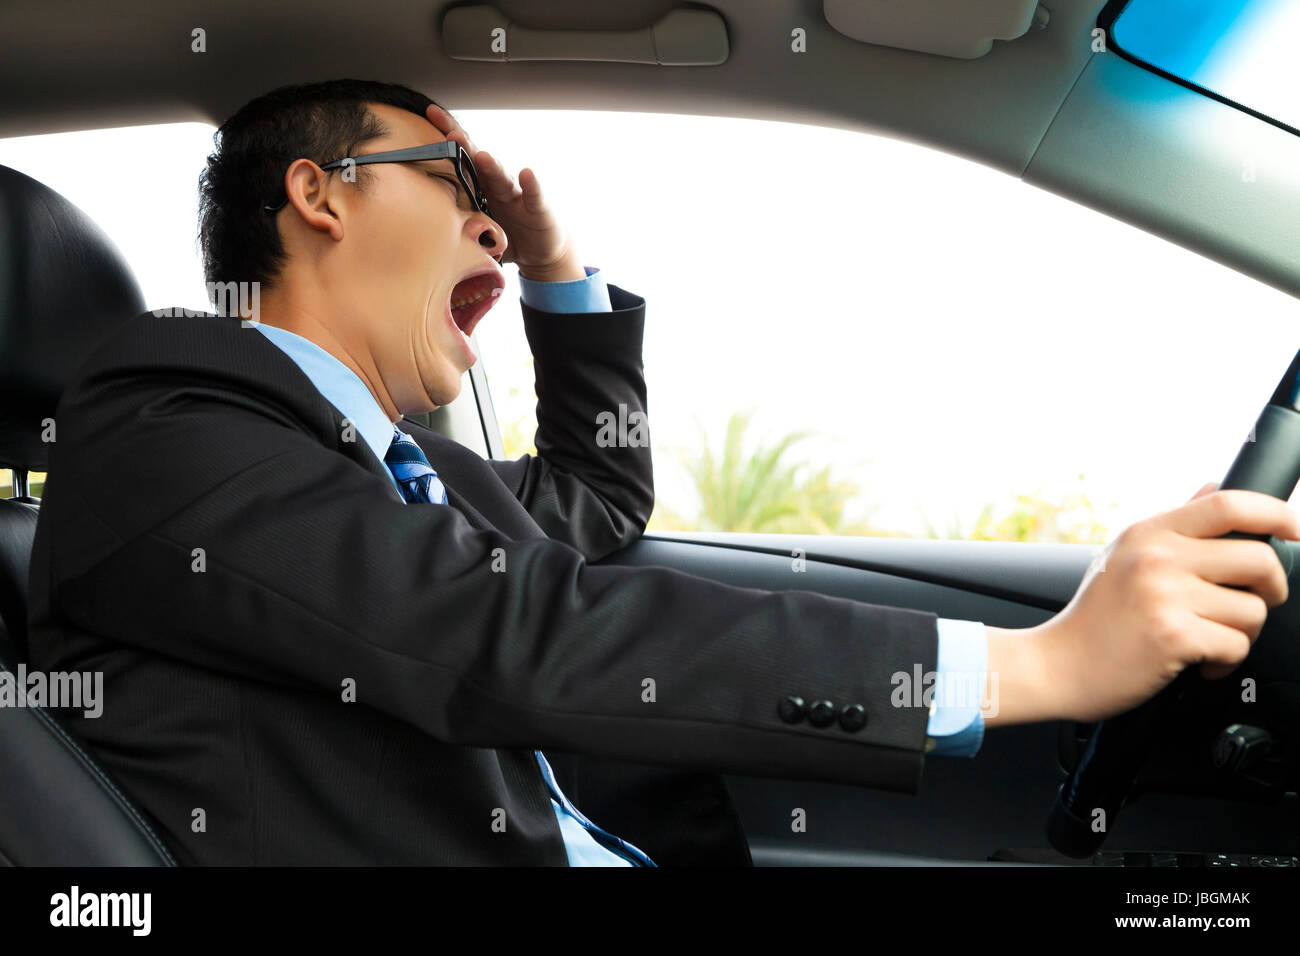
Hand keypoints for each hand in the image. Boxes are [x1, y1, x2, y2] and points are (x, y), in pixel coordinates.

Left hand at [425, 104, 582, 278]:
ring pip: (503, 178)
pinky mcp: (540, 210)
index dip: (447, 137)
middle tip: (452, 134)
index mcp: (479, 188)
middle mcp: (498, 185)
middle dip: (465, 146)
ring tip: (483, 157)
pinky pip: (534, 196)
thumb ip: (454, 228)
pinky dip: (531, 185)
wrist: (541, 253)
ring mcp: (519, 195)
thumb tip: (422, 228)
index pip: (461, 158)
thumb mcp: (475, 233)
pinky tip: (527, 174)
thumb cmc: (506, 238)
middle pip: (479, 161)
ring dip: (493, 167)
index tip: (431, 113)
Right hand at [1034, 481, 1298, 722]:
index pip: (1228, 504)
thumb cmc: (1091, 619)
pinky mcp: (1173, 635)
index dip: (1275, 512)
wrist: (1055, 666)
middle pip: (1258, 558)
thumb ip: (1173, 525)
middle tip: (1252, 604)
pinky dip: (1223, 663)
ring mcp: (1164, 595)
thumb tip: (1212, 487)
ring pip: (1253, 610)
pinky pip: (1236, 646)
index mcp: (1149, 533)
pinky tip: (1196, 663)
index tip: (1295, 528)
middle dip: (1271, 589)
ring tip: (1207, 640)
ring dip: (1240, 634)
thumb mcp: (1123, 556)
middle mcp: (1157, 557)